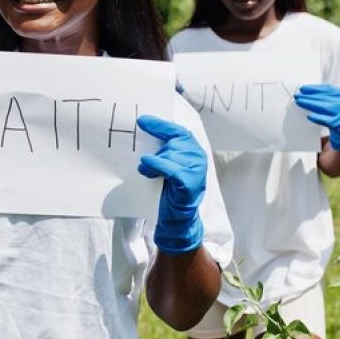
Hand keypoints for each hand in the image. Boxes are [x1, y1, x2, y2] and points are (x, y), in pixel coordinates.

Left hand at [137, 115, 205, 254]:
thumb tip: (144, 134)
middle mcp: (198, 157)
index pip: (177, 131)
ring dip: (153, 161)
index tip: (141, 121)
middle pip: (173, 143)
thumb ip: (164, 151)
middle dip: (157, 150)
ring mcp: (196, 170)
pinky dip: (156, 165)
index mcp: (194, 150)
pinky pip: (170, 168)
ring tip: (145, 169)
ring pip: (170, 154)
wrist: (179, 217)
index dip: (159, 125)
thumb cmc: (171, 189)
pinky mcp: (189, 183)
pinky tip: (145, 166)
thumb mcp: (169, 165)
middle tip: (145, 162)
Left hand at [293, 84, 339, 150]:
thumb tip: (305, 92)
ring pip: (325, 107)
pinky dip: (318, 118)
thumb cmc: (337, 116)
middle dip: (309, 96)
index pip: (328, 89)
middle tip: (297, 96)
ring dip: (310, 104)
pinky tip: (309, 116)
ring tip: (300, 102)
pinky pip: (328, 121)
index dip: (314, 88)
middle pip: (324, 98)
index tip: (302, 88)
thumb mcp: (334, 103)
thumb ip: (323, 98)